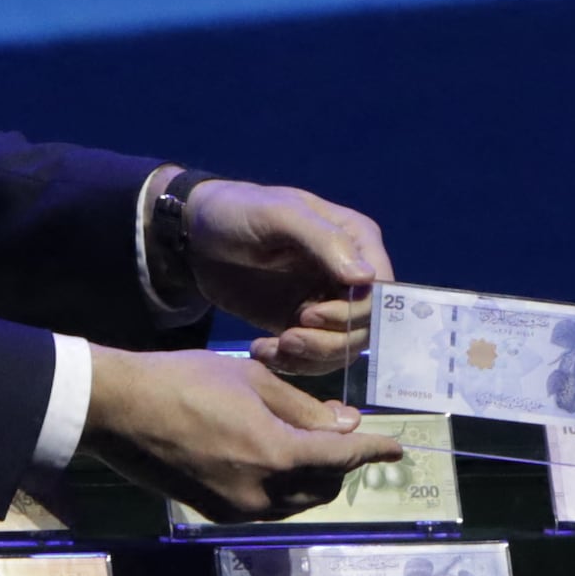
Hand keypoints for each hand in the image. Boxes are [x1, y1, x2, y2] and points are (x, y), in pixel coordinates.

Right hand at [81, 346, 400, 522]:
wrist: (118, 410)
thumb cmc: (184, 381)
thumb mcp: (253, 381)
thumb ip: (304, 408)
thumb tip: (344, 425)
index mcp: (274, 455)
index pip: (341, 460)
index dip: (372, 452)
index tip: (395, 447)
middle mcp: (259, 493)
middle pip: (323, 487)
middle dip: (341, 463)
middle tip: (342, 432)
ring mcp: (236, 508)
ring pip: (297, 501)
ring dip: (313, 477)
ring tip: (308, 441)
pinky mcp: (215, 512)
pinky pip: (268, 505)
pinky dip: (284, 486)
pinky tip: (275, 457)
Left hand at [184, 178, 386, 381]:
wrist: (194, 236)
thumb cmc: (236, 212)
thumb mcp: (277, 215)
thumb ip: (323, 241)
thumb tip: (366, 279)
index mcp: (355, 239)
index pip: (380, 287)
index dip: (355, 311)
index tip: (309, 313)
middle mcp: (349, 274)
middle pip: (365, 325)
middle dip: (329, 340)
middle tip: (288, 337)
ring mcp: (326, 301)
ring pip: (343, 348)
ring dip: (311, 356)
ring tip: (273, 347)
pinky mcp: (301, 324)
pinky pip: (314, 357)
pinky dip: (292, 364)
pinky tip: (261, 351)